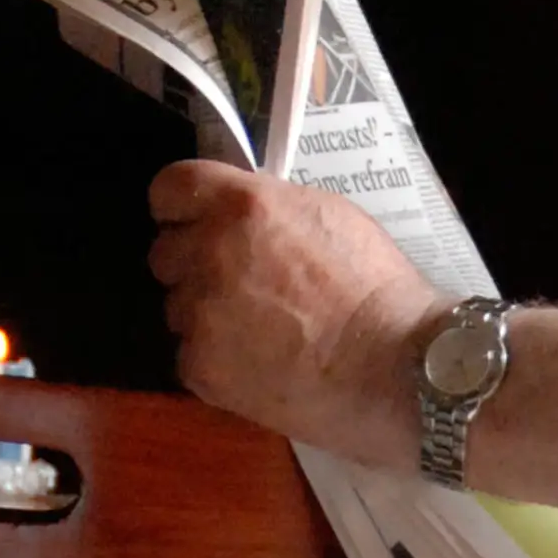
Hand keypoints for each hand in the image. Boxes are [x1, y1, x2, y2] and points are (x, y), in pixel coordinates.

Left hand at [147, 165, 441, 452]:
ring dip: (206, 314)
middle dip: (194, 263)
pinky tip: (259, 365)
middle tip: (238, 283)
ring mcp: (199, 314)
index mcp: (240, 206)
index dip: (180, 206)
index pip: (170, 189)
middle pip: (165, 252)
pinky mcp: (200, 367)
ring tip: (258, 332)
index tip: (193, 220)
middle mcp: (208, 253)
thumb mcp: (328, 214)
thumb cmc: (375, 287)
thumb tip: (244, 215)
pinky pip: (190, 354)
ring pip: (178, 307)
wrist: (392, 366)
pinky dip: (216, 359)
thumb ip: (270, 207)